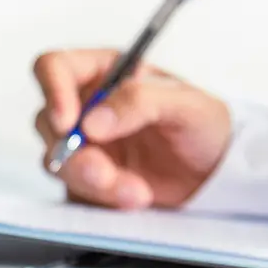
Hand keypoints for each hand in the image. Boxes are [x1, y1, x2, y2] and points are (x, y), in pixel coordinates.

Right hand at [32, 49, 232, 209]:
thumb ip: (140, 101)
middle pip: (49, 122)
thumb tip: (92, 121)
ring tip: (136, 193)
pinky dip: (101, 199)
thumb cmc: (205, 126)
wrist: (218, 175)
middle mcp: (85, 106)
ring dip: (93, 181)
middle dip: (76, 154)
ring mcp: (84, 145)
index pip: (54, 67)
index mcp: (104, 73)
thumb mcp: (186, 104)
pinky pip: (73, 190)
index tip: (67, 123)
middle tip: (104, 173)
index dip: (52, 90)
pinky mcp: (86, 179)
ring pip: (58, 161)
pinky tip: (134, 197)